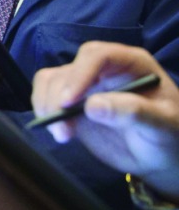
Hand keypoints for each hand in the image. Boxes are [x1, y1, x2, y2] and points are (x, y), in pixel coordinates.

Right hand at [32, 42, 178, 201]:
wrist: (160, 153)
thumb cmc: (169, 135)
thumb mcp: (163, 125)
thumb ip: (134, 112)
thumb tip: (93, 106)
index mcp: (131, 63)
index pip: (98, 55)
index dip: (80, 75)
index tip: (69, 102)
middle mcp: (104, 69)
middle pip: (70, 69)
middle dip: (59, 97)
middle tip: (63, 128)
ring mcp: (85, 84)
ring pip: (52, 80)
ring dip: (47, 105)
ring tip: (62, 134)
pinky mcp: (71, 101)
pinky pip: (45, 94)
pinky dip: (43, 110)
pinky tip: (58, 131)